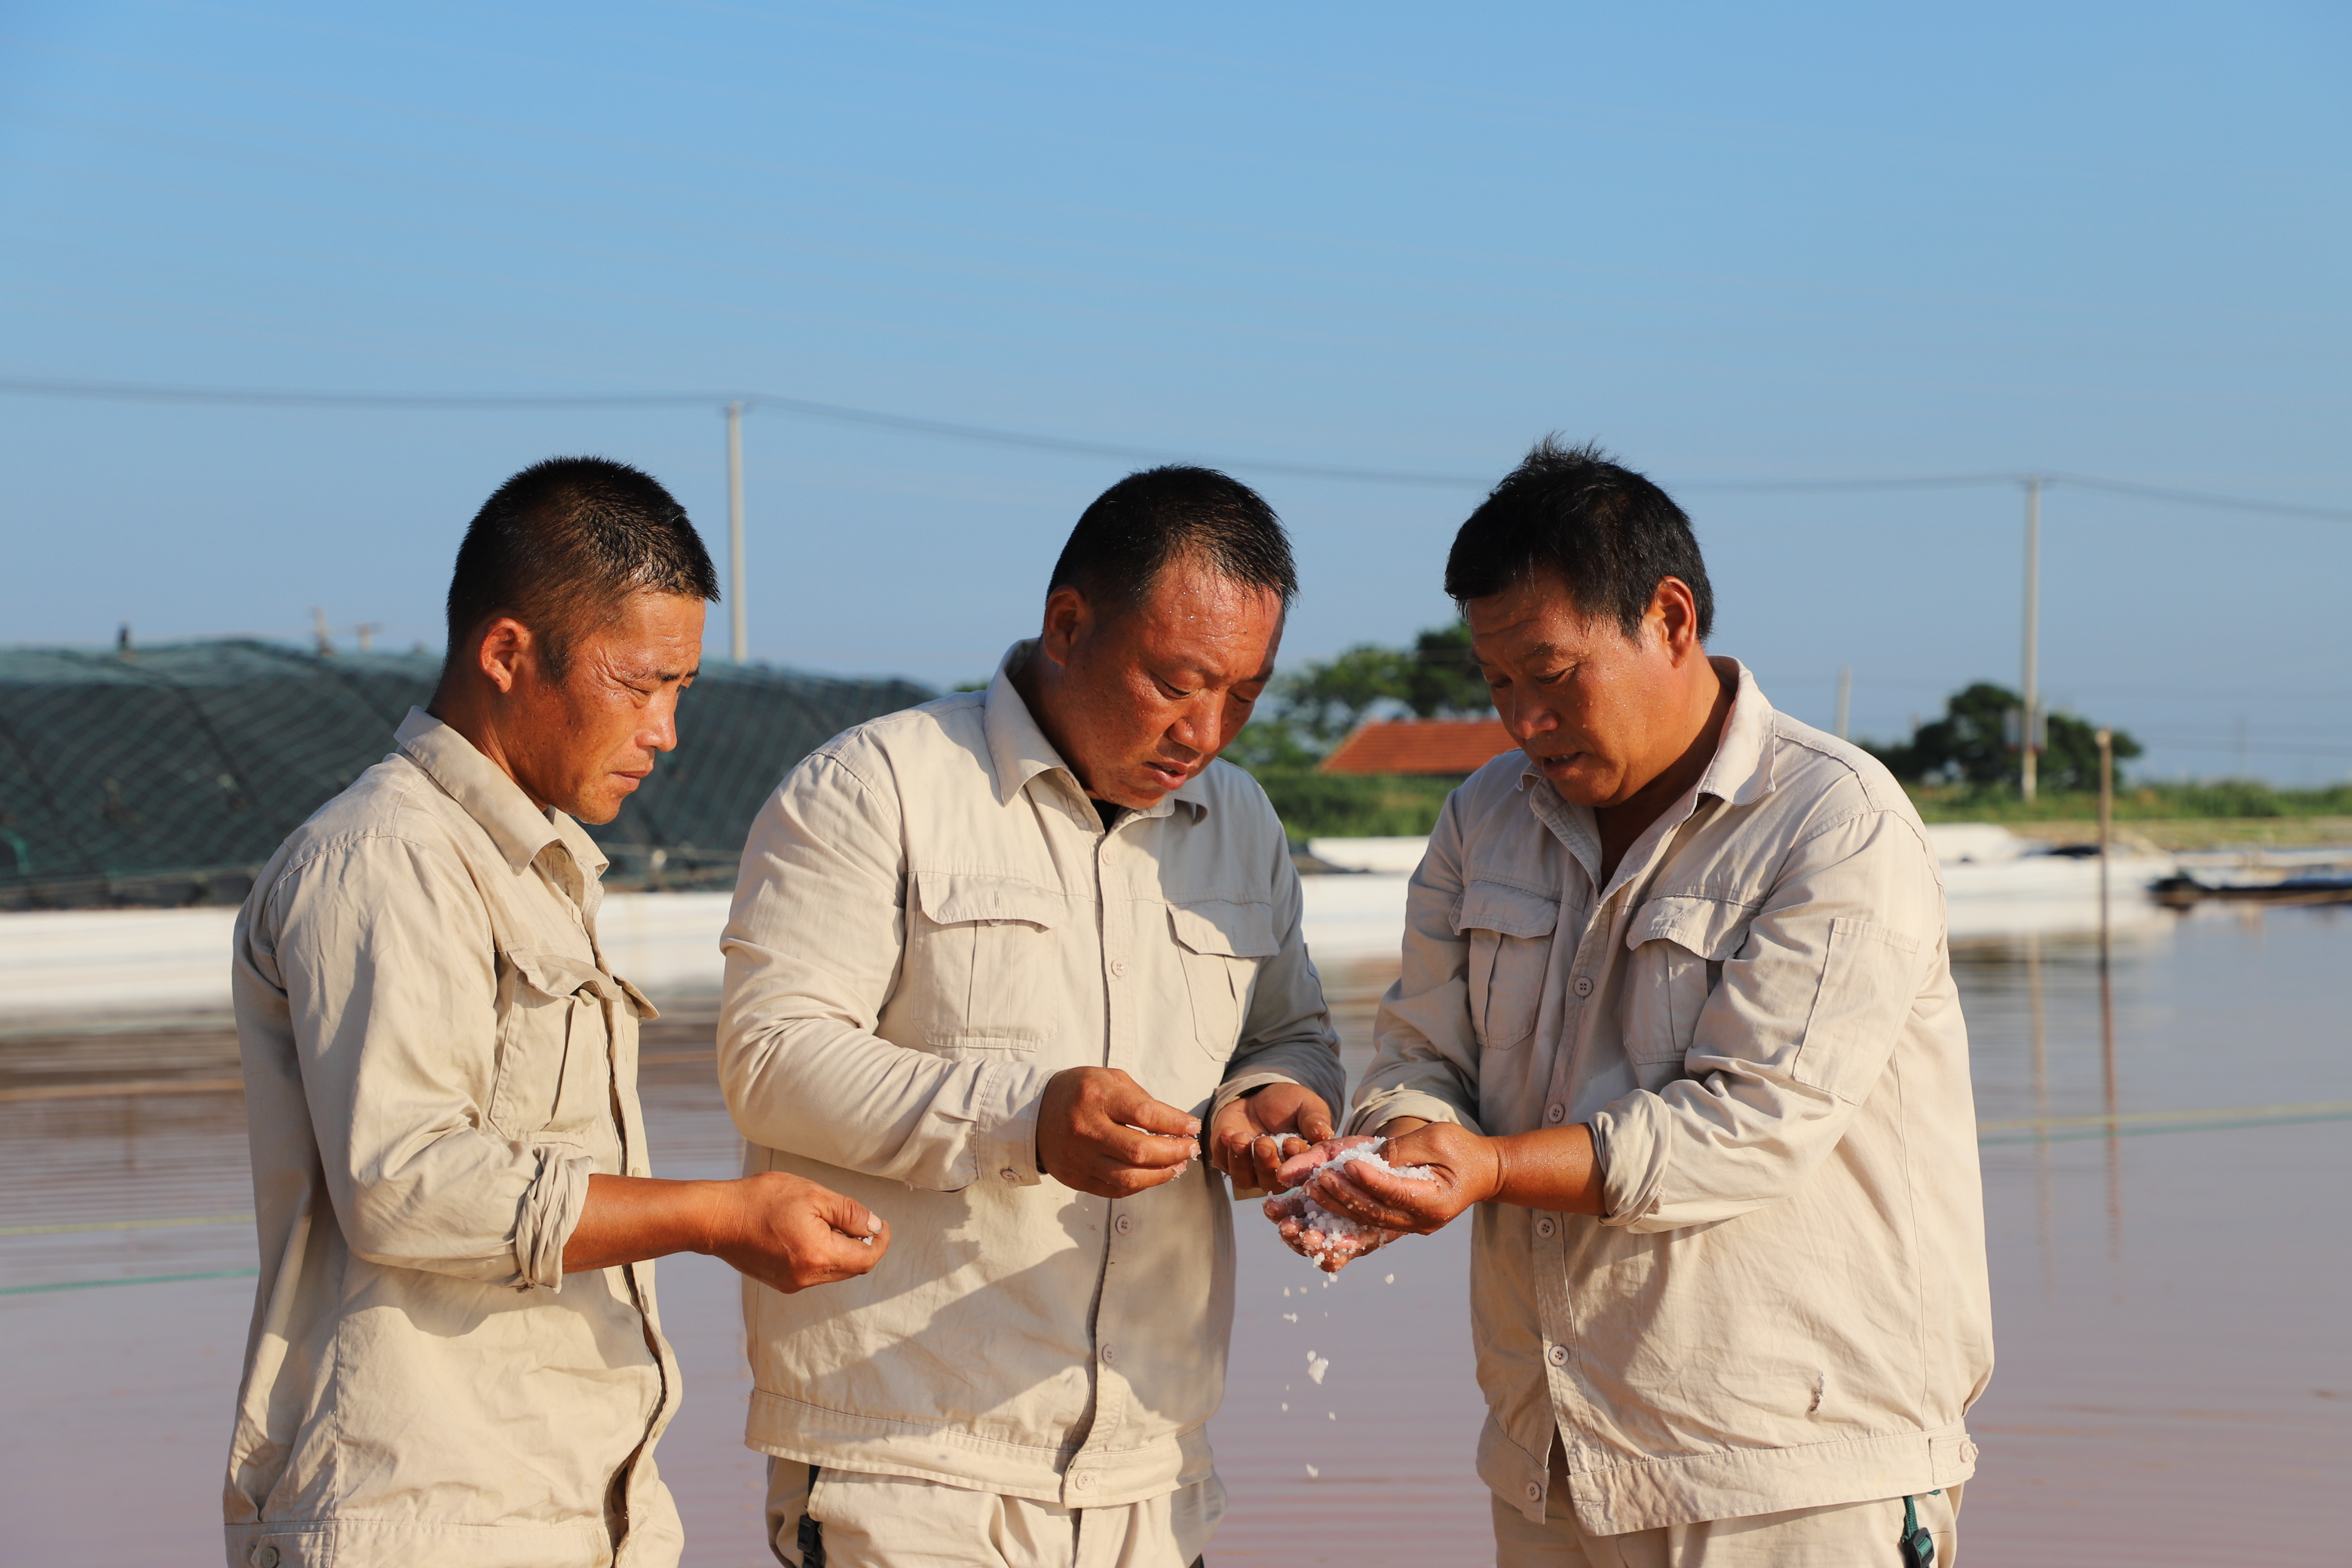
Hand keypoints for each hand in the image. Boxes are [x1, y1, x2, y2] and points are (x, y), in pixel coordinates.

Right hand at [707, 1171, 889, 1294]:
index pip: (866, 1259)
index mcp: (819, 1256)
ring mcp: (791, 1283)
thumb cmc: (762, 1201)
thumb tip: (874, 1226)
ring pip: (833, 1271)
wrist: (716, 1218)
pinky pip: (813, 1272)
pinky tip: (809, 1231)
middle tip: (859, 1219)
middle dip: (862, 1245)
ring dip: (841, 1249)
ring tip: (828, 1220)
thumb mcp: (813, 1195)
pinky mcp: (779, 1282)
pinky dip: (822, 1254)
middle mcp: (807, 1277)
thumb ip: (849, 1213)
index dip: (881, 1242)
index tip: (883, 1225)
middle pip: (851, 1268)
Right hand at [1037, 1066, 1201, 1197]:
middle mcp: (1085, 1129)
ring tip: (1178, 1165)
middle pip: (1139, 1151)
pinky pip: (1115, 1189)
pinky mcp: (1075, 1178)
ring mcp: (1079, 1157)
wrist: (1034, 1113)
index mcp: (1096, 1097)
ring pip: (1129, 1177)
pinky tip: (1155, 1175)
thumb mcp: (1109, 1079)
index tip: (1193, 1127)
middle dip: (1174, 1152)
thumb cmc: (1080, 1092)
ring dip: (1162, 1174)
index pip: (1144, 1115)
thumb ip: (1141, 1099)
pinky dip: (1141, 1184)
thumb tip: (1177, 1125)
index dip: (1175, 1123)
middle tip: (1191, 1148)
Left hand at [1209, 1082, 1336, 1193]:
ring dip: (1242, 1160)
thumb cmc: (1289, 1103)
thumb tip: (1324, 1134)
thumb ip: (1315, 1120)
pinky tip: (1227, 1133)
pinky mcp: (1227, 1160)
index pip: (1299, 1172)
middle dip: (1266, 1163)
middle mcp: (1275, 1173)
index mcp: (1299, 1165)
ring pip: (1244, 1178)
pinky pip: (1223, 1163)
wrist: (1259, 1095)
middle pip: (1270, 1182)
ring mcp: (1250, 1170)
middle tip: (1264, 1142)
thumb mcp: (1306, 1105)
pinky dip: (1223, 1150)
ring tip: (1242, 1138)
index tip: (1291, 1142)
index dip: (1294, 1161)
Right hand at [1260, 1134, 1393, 1271]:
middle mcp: (1324, 1224)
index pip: (1287, 1214)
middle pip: (1302, 1239)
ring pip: (1324, 1252)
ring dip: (1314, 1247)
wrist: (1395, 1156)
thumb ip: (1305, 1163)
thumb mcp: (1328, 1153)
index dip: (1278, 1213)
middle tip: (1289, 1227)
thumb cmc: (1356, 1154)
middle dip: (1293, 1235)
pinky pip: (1353, 1252)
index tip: (1271, 1206)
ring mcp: (1346, 1234)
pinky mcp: (1369, 1240)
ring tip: (1310, 1236)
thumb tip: (1282, 1176)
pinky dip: (1343, 1249)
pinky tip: (1340, 1242)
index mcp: (1309, 1204)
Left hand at [1304, 1120, 1499, 1238]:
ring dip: (1337, 1206)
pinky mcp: (1401, 1223)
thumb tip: (1372, 1156)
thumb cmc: (1462, 1149)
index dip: (1370, 1180)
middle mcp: (1422, 1221)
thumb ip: (1406, 1148)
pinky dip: (1345, 1215)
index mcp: (1435, 1202)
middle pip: (1376, 1212)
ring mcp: (1411, 1226)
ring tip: (1312, 1189)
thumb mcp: (1438, 1138)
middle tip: (1317, 1179)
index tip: (1346, 1165)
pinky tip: (1322, 1206)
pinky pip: (1369, 1223)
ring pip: (1368, 1221)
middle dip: (1344, 1195)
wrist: (1481, 1172)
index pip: (1396, 1193)